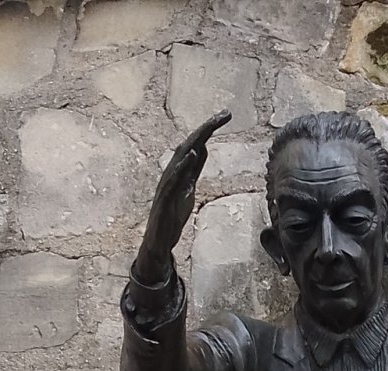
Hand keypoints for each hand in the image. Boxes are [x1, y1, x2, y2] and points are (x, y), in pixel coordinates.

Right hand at [136, 110, 230, 280]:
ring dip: (196, 140)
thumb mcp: (189, 188)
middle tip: (225, 114)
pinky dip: (183, 164)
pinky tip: (193, 154)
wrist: (160, 239)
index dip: (210, 129)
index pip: (197, 143)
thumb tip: (202, 149)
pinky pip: (174, 177)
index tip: (227, 115)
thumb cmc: (172, 214)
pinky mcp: (165, 197)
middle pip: (191, 143)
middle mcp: (173, 170)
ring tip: (210, 126)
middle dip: (207, 127)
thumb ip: (194, 170)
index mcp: (180, 168)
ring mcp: (168, 183)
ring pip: (182, 156)